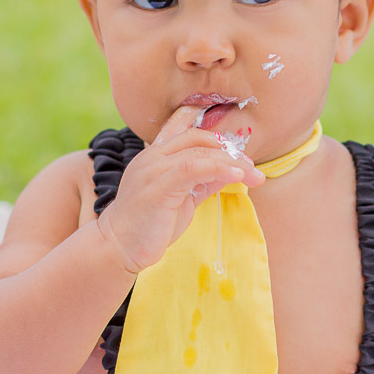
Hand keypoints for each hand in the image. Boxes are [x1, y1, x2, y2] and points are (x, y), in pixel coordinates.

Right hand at [97, 105, 264, 273]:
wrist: (118, 247)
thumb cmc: (149, 225)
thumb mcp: (181, 198)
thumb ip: (201, 181)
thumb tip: (229, 172)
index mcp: (156, 154)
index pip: (184, 126)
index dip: (215, 132)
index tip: (239, 149)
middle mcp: (153, 156)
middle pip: (198, 138)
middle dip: (231, 150)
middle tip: (253, 168)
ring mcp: (153, 169)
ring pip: (200, 152)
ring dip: (233, 162)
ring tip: (255, 176)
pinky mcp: (158, 186)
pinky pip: (193, 169)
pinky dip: (219, 169)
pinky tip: (238, 177)